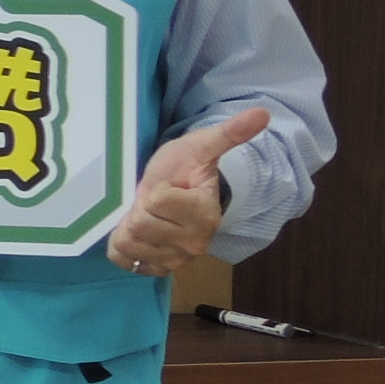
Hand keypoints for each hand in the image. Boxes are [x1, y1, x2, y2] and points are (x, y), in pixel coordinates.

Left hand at [107, 107, 267, 277]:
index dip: (154, 188)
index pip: (155, 201)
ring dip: (127, 226)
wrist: (175, 191)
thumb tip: (262, 113)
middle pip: (139, 224)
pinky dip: (121, 246)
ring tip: (145, 215)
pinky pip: (123, 259)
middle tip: (152, 202)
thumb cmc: (184, 168)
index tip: (168, 185)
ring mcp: (175, 261)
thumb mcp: (201, 146)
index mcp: (205, 214)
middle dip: (138, 208)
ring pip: (127, 243)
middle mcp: (194, 244)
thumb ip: (229, 134)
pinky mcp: (155, 270)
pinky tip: (136, 233)